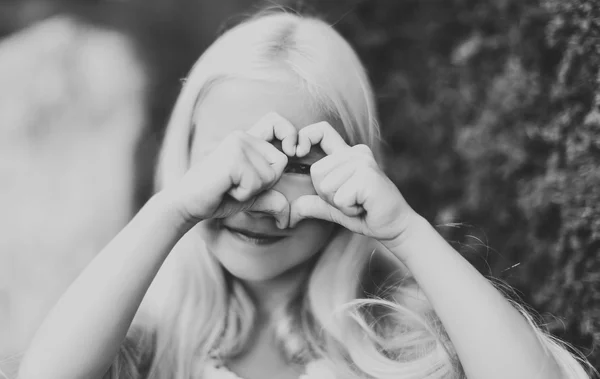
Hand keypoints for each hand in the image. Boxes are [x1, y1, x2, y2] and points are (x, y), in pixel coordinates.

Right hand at [165, 112, 296, 227]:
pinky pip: (256, 183)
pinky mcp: (233, 157)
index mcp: (247, 139)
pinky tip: (225, 188)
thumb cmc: (216, 198)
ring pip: (269, 176)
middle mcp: (242, 136)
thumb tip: (287, 218)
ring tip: (229, 186)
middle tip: (238, 185)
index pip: (277, 123)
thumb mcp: (250, 197)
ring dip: (252, 191)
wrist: (187, 203)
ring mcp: (237, 144)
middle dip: (265, 182)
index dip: (290, 134)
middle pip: (280, 162)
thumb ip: (270, 198)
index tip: (295, 150)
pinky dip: (243, 194)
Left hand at [289, 122, 418, 246]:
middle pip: (316, 172)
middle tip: (352, 200)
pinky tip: (365, 207)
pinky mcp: (367, 176)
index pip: (322, 131)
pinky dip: (349, 210)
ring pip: (326, 187)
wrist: (395, 226)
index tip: (297, 151)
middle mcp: (356, 153)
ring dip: (340, 204)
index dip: (305, 136)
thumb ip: (314, 204)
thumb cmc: (367, 215)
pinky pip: (339, 198)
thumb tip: (290, 211)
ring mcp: (363, 162)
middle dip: (328, 195)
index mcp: (348, 154)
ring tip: (359, 203)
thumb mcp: (335, 208)